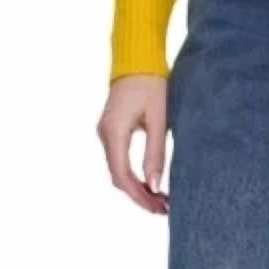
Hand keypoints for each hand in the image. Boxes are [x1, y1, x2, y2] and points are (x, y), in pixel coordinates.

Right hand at [97, 74, 169, 213]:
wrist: (137, 59)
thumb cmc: (150, 85)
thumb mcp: (158, 120)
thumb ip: (155, 153)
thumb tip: (154, 186)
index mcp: (114, 132)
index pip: (122, 175)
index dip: (139, 196)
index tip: (158, 208)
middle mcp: (104, 135)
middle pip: (118, 177)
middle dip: (140, 196)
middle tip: (164, 209)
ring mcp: (106, 133)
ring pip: (118, 171)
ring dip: (138, 188)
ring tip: (162, 200)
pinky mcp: (111, 131)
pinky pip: (119, 161)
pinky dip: (134, 175)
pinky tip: (151, 183)